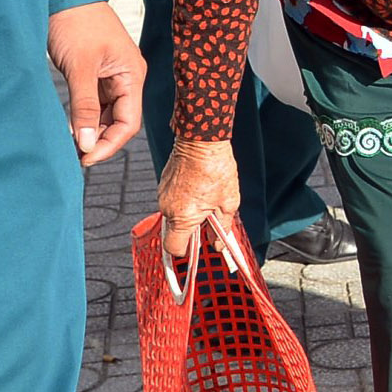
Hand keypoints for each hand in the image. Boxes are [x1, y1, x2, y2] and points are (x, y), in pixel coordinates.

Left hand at [48, 2, 144, 166]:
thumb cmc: (74, 22)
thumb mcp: (79, 68)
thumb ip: (85, 107)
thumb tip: (87, 144)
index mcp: (132, 73)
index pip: (128, 122)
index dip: (109, 144)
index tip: (85, 158)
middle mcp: (126, 76)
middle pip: (120, 120)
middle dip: (100, 139)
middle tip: (75, 155)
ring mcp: (111, 74)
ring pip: (107, 113)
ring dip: (91, 129)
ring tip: (70, 143)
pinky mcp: (96, 71)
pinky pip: (95, 101)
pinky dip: (84, 115)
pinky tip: (70, 125)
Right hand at [154, 138, 238, 261]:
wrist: (201, 139)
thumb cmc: (216, 168)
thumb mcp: (228, 202)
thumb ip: (222, 228)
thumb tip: (218, 244)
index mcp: (183, 217)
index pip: (174, 248)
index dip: (185, 252)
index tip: (197, 247)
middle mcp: (168, 208)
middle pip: (174, 231)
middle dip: (191, 230)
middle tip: (208, 219)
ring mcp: (162, 195)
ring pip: (174, 215)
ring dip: (187, 214)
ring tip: (205, 199)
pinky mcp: (163, 184)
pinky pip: (172, 201)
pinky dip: (183, 201)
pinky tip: (197, 189)